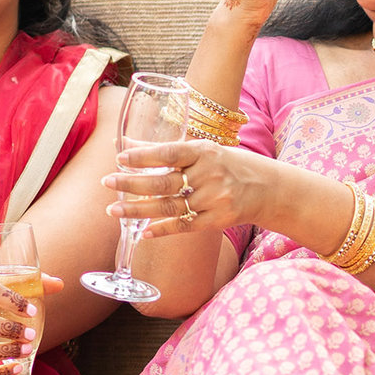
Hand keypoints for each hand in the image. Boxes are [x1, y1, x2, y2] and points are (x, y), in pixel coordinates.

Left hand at [108, 140, 267, 239]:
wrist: (268, 189)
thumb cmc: (228, 165)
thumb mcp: (203, 150)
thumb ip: (165, 150)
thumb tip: (123, 142)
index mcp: (205, 151)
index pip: (169, 152)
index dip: (143, 155)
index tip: (119, 157)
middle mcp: (210, 174)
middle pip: (163, 181)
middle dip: (131, 183)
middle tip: (106, 182)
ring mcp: (214, 198)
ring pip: (168, 206)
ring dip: (137, 210)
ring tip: (113, 210)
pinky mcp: (217, 219)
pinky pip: (183, 226)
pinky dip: (161, 229)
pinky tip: (143, 232)